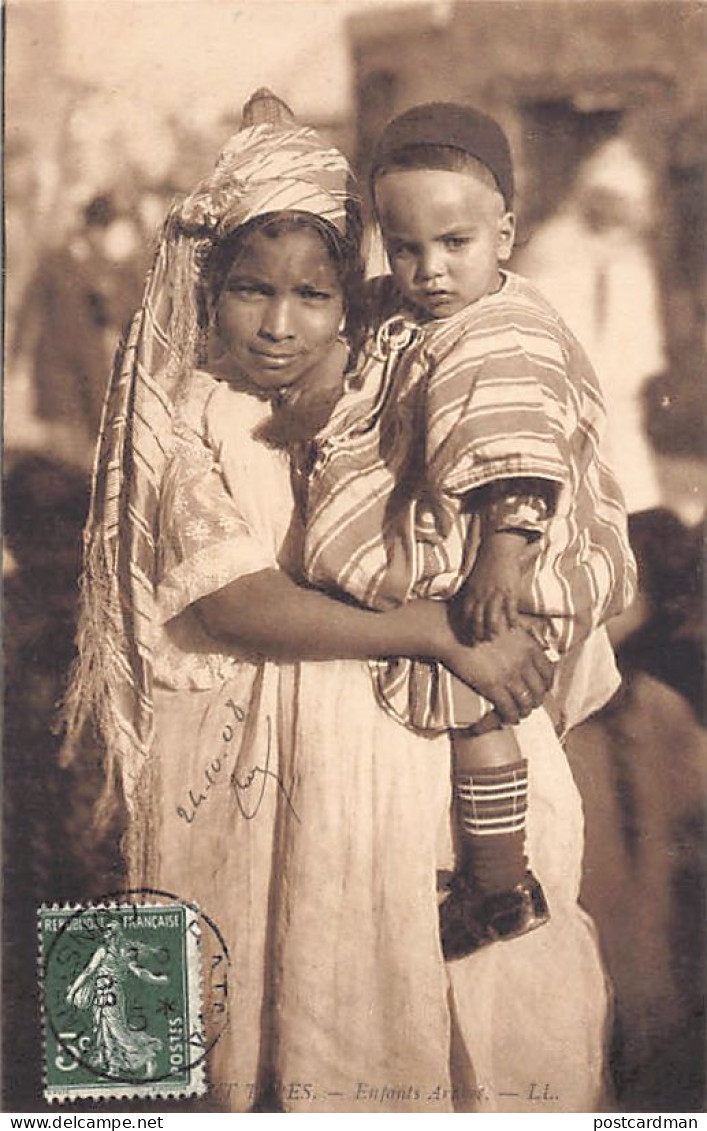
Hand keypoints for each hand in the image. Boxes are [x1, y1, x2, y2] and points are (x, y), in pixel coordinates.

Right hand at [440, 624, 554, 724]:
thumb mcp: (507, 626)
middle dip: (536, 701)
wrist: (455, 633)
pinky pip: (509, 709)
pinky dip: (511, 717)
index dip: (546, 685)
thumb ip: (521, 638)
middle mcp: (523, 662)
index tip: (541, 689)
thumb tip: (527, 646)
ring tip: (519, 714)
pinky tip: (508, 718)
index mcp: (529, 647)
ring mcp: (509, 676)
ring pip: (526, 703)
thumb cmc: (477, 627)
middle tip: (530, 704)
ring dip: (524, 712)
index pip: (548, 672)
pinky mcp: (493, 687)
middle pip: (540, 690)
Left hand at [460, 532, 530, 641]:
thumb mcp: (473, 579)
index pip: (466, 614)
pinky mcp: (509, 591)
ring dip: (492, 630)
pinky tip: (514, 628)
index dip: (466, 627)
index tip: (468, 636)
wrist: (499, 550)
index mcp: (471, 592)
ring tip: (494, 637)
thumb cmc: (486, 565)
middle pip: (477, 619)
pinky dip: (512, 620)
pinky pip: (510, 610)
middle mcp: (481, 595)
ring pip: (491, 618)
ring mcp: (495, 594)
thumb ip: (471, 594)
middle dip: (477, 633)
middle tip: (479, 642)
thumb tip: (468, 607)